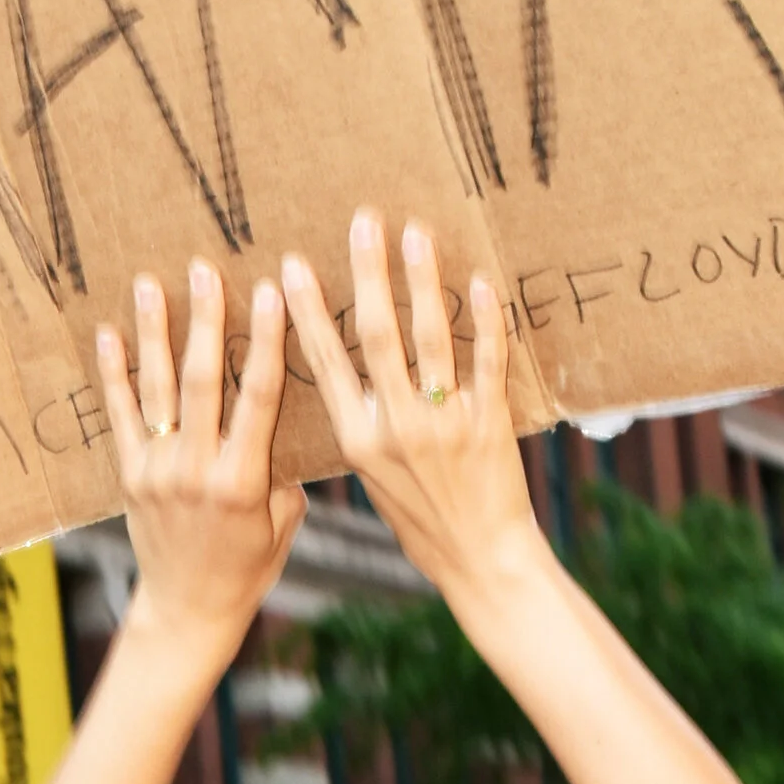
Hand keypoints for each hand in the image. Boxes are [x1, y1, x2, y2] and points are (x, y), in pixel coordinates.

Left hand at [97, 262, 302, 649]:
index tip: (271, 292)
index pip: (257, 398)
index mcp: (243, 482)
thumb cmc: (248, 568)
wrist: (189, 611)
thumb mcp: (284, 522)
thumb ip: (281, 468)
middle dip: (205, 320)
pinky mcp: (131, 476)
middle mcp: (196, 472)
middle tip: (206, 269)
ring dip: (154, 332)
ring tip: (150, 283)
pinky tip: (108, 334)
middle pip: (201, 382)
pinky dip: (114, 374)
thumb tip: (279, 413)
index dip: (265, 341)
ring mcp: (158, 472)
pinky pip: (120, 417)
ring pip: (157, 390)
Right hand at [281, 214, 543, 616]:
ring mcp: (443, 422)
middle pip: (375, 335)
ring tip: (416, 233)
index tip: (295, 266)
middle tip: (363, 222)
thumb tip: (347, 384)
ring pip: (431, 337)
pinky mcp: (488, 422)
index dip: (308, 311)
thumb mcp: (373, 482)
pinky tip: (480, 282)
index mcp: (356, 439)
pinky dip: (486, 320)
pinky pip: (487, 361)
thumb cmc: (422, 525)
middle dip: (368, 272)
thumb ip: (361, 430)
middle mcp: (394, 425)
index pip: (325, 362)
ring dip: (422, 280)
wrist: (481, 561)